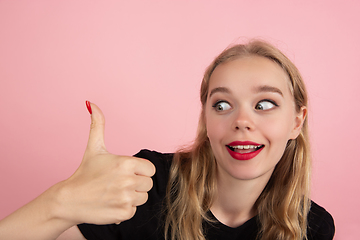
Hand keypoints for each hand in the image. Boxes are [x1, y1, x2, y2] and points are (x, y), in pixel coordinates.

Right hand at [58, 102, 155, 224]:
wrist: (68, 200)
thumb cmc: (84, 173)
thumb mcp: (94, 147)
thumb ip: (98, 124)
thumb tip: (92, 103)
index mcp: (126, 162)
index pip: (150, 169)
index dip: (139, 171)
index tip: (125, 172)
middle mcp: (128, 180)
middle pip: (147, 184)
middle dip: (135, 184)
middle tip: (117, 183)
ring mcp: (126, 198)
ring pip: (142, 198)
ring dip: (131, 197)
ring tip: (113, 193)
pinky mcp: (123, 213)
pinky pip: (134, 210)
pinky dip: (124, 209)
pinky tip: (110, 204)